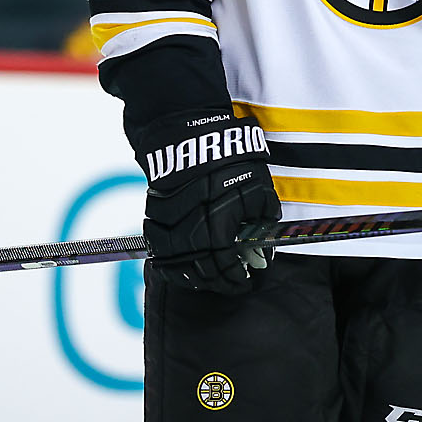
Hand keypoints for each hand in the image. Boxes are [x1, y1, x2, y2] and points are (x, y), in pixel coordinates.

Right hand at [135, 110, 279, 295]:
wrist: (190, 138)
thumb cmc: (229, 161)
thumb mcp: (259, 185)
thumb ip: (265, 213)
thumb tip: (267, 234)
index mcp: (218, 226)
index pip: (226, 265)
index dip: (236, 278)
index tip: (246, 282)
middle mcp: (191, 232)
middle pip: (203, 270)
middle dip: (220, 282)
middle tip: (232, 284)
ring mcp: (169, 228)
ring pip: (179, 266)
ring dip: (196, 278)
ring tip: (210, 281)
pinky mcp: (153, 220)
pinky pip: (159, 254)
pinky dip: (172, 267)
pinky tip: (184, 271)